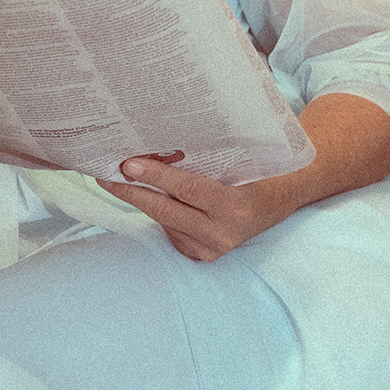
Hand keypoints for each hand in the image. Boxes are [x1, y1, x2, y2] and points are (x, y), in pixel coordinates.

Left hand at [96, 96, 389, 260]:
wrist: (286, 195)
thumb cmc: (262, 165)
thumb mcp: (242, 153)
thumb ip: (206, 151)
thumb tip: (159, 133)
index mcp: (238, 207)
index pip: (188, 190)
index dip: (156, 177)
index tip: (127, 164)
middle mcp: (224, 234)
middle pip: (165, 212)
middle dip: (131, 191)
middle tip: (103, 173)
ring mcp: (213, 249)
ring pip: (164, 222)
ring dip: (142, 199)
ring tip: (118, 177)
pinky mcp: (203, 256)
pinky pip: (171, 233)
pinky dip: (160, 213)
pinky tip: (151, 194)